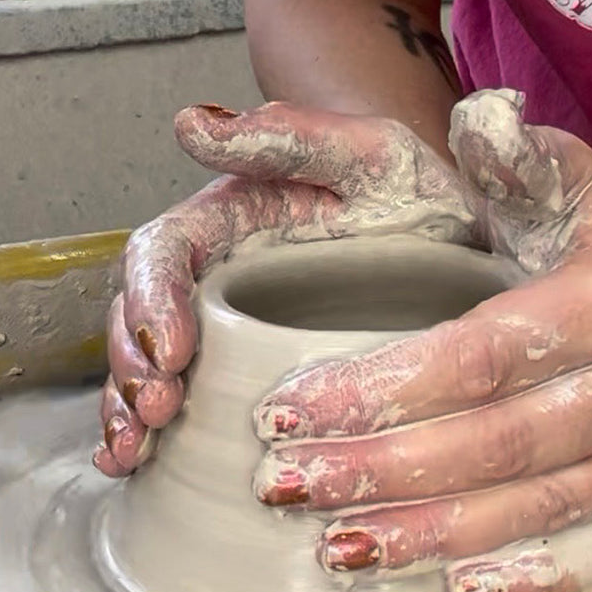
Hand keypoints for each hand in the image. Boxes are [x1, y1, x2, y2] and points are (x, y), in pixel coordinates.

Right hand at [93, 101, 478, 475]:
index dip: (152, 300)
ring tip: (130, 453)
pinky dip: (148, 438)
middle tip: (157, 412)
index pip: (163, 252)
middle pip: (139, 317)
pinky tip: (134, 467)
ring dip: (127, 411)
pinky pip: (183, 404)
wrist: (464, 239)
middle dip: (133, 368)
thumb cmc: (414, 190)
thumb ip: (286, 136)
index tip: (172, 351)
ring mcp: (223, 328)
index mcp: (226, 217)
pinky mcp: (244, 373)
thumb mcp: (367, 151)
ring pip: (147, 365)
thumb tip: (190, 123)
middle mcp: (211, 274)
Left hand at [254, 89, 591, 591]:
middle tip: (284, 487)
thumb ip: (511, 154)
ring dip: (428, 535)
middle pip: (496, 445)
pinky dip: (531, 581)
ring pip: (534, 509)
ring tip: (335, 546)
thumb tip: (476, 121)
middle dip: (379, 471)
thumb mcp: (562, 181)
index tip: (283, 410)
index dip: (377, 391)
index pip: (476, 357)